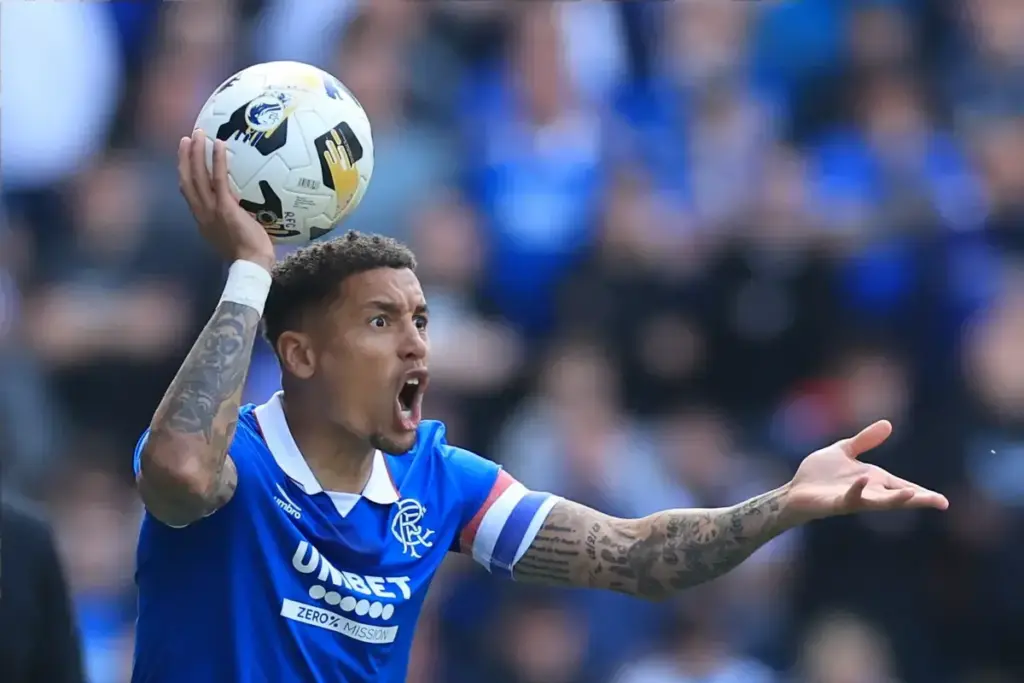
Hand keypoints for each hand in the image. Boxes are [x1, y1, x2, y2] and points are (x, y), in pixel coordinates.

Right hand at [178, 130, 274, 270]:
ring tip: (198, 133)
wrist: (251, 266)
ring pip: (197, 176)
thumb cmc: (250, 256)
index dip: (185, 174)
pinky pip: (218, 179)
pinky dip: (216, 160)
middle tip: (188, 138)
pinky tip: (219, 144)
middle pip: (186, 179)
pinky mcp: (224, 207)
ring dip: (196, 152)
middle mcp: (201, 213)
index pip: (188, 193)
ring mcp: (211, 210)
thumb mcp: (235, 236)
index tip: (186, 159)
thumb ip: (235, 220)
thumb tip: (247, 210)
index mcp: (203, 221)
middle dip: (185, 157)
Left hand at [785, 420, 948, 522]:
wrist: (794, 490)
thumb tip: (888, 424)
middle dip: (919, 500)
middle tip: (941, 503)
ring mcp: (853, 498)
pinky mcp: (836, 503)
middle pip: (898, 497)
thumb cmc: (819, 475)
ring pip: (878, 502)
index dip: (922, 493)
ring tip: (913, 495)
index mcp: (873, 480)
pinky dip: (857, 489)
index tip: (943, 502)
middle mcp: (867, 491)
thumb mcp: (844, 451)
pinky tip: (863, 480)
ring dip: (895, 500)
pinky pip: (850, 498)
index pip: (902, 486)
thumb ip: (865, 440)